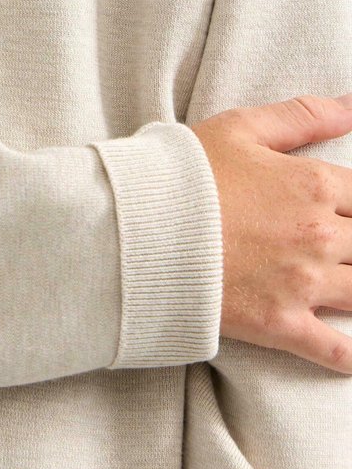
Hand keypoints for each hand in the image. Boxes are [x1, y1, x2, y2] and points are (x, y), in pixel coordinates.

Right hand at [191, 93, 351, 373]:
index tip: (346, 211)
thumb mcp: (241, 127)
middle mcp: (319, 234)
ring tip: (346, 286)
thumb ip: (303, 115)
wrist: (138, 228)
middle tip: (341, 247)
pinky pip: (338, 352)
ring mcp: (304, 283)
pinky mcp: (283, 325)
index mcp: (313, 184)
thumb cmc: (182, 172)